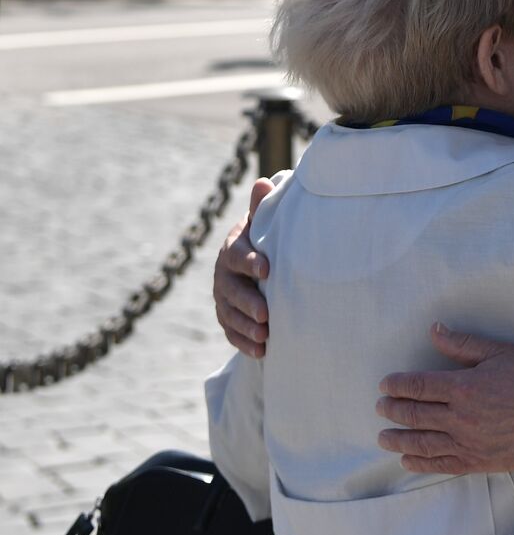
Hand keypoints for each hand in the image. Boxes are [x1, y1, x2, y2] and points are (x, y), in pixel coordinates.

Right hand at [213, 177, 275, 356]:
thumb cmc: (265, 239)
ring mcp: (223, 298)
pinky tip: (261, 352)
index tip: (269, 270)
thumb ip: (262, 209)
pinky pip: (231, 332)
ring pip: (229, 315)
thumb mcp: (263, 223)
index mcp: (233, 249)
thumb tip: (262, 182)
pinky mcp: (227, 317)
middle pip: (231, 291)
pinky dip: (244, 343)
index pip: (238, 255)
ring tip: (266, 336)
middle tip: (267, 314)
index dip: (251, 263)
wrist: (256, 261)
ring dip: (246, 327)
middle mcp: (223, 274)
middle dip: (248, 303)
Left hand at [377, 325, 513, 473]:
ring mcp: (468, 443)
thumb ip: (463, 344)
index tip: (385, 385)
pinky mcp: (479, 462)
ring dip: (398, 439)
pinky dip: (420, 463)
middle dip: (393, 410)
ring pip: (422, 443)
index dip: (397, 385)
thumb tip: (434, 330)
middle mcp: (460, 418)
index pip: (418, 386)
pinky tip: (408, 460)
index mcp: (464, 386)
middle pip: (415, 415)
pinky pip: (442, 465)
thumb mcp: (501, 352)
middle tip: (381, 408)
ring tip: (384, 437)